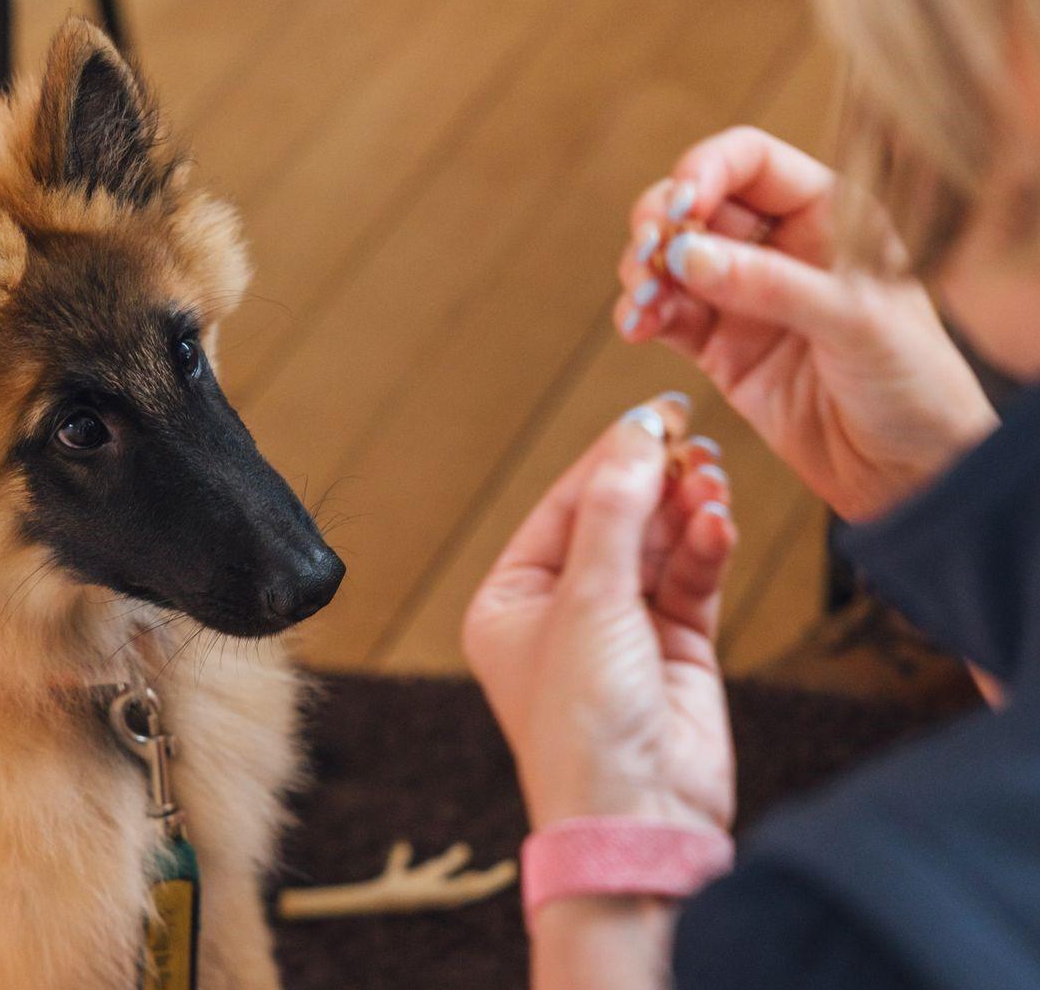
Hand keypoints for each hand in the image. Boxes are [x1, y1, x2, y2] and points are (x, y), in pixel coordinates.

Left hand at [461, 395, 736, 834]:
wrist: (638, 818)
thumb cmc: (584, 723)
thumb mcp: (589, 601)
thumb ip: (615, 511)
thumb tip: (634, 434)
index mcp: (510, 600)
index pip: (563, 507)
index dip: (609, 458)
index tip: (656, 414)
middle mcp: (561, 611)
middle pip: (614, 520)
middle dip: (654, 482)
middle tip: (694, 440)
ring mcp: (621, 630)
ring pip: (659, 546)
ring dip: (686, 511)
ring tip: (713, 481)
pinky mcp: (675, 650)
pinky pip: (691, 580)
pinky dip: (707, 549)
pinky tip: (721, 523)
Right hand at [615, 126, 996, 521]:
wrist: (911, 474)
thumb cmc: (914, 385)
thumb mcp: (854, 323)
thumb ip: (770, 284)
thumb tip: (686, 256)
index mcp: (830, 215)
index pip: (751, 161)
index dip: (704, 170)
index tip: (679, 209)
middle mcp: (783, 246)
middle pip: (696, 203)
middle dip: (659, 223)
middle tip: (649, 253)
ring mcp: (746, 297)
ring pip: (670, 259)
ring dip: (642, 271)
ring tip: (642, 300)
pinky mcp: (720, 349)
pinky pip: (666, 316)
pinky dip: (641, 315)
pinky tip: (636, 327)